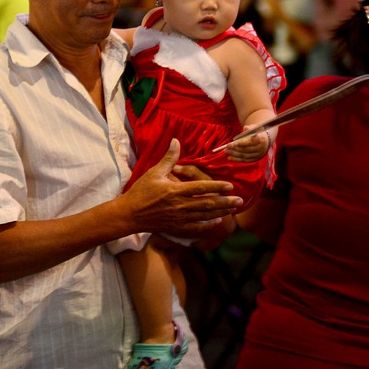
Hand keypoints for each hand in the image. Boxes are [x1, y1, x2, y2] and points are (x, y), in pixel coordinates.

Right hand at [120, 139, 242, 237]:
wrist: (129, 214)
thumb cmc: (141, 192)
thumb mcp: (154, 172)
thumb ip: (168, 159)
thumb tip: (176, 141)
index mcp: (176, 191)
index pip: (201, 188)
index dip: (217, 187)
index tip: (230, 186)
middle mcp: (180, 206)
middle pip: (208, 204)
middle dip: (225, 202)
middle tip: (240, 200)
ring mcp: (179, 218)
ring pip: (204, 216)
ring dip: (220, 212)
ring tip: (233, 210)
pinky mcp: (176, 228)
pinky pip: (195, 228)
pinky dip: (207, 225)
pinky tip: (216, 222)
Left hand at [226, 126, 269, 162]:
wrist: (263, 139)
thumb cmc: (256, 132)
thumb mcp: (254, 127)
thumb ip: (249, 128)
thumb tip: (245, 128)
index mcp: (261, 139)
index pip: (250, 142)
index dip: (240, 143)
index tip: (231, 143)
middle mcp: (261, 148)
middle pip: (246, 150)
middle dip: (235, 149)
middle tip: (226, 147)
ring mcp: (258, 155)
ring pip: (244, 156)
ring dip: (234, 154)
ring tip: (226, 151)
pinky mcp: (255, 159)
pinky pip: (244, 160)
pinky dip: (237, 159)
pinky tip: (230, 157)